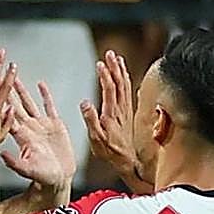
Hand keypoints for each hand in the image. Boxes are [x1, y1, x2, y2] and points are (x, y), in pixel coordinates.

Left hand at [1, 79, 75, 188]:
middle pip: (15, 105)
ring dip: (22, 90)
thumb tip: (1, 155)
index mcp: (21, 137)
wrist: (58, 179)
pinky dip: (45, 95)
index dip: (0, 102)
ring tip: (15, 75)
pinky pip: (49, 107)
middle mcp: (29, 128)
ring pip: (29, 103)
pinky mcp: (54, 125)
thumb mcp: (28, 170)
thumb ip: (14, 162)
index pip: (8, 116)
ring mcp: (41, 125)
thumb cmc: (42, 177)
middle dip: (8, 90)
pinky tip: (41, 84)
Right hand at [80, 50, 139, 178]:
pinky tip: (123, 74)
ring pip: (125, 85)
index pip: (109, 90)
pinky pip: (128, 91)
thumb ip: (91, 120)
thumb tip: (85, 103)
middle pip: (119, 83)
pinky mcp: (128, 113)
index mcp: (111, 114)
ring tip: (116, 58)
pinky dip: (125, 79)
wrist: (127, 160)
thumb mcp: (96, 139)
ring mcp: (126, 110)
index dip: (105, 76)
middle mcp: (121, 109)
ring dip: (121, 70)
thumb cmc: (109, 151)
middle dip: (114, 67)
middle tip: (109, 53)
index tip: (99, 64)